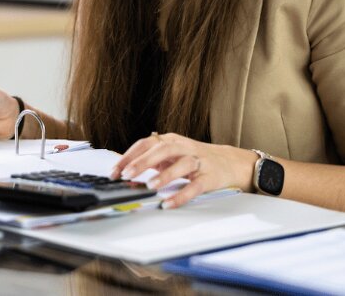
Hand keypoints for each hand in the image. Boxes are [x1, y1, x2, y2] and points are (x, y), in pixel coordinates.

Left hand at [109, 132, 257, 208]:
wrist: (230, 162)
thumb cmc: (195, 159)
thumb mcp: (171, 155)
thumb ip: (151, 161)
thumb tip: (125, 171)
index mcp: (171, 140)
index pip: (146, 143)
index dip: (129, 156)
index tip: (114, 171)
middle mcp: (184, 148)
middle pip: (162, 149)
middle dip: (143, 162)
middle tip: (127, 175)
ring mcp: (198, 161)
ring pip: (181, 164)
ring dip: (165, 175)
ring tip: (150, 186)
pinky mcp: (210, 177)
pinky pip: (195, 186)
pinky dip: (182, 195)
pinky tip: (169, 203)